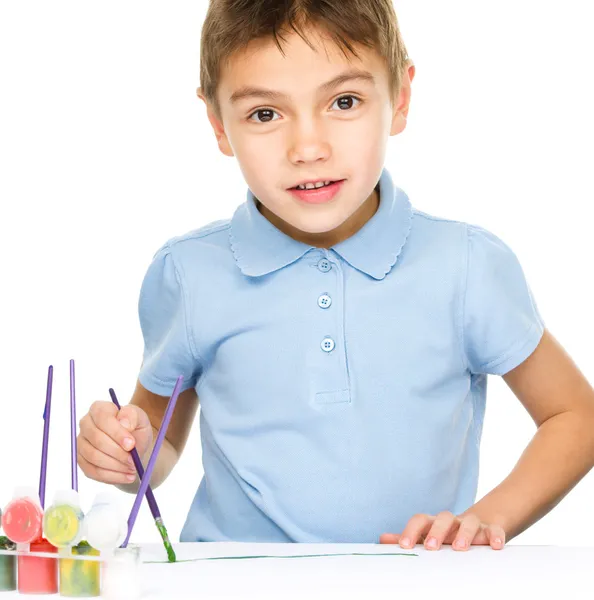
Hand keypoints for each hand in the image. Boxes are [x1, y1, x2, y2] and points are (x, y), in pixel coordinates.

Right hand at [78, 401, 153, 484]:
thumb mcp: (140, 418)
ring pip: (94, 457)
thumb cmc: (135, 428)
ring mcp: (81, 443)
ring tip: (132, 468)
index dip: (117, 433)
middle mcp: (85, 424)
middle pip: (97, 440)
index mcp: (99, 409)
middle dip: (117, 452)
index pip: (103, 418)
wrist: (133, 445)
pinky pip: (92, 471)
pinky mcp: (82, 460)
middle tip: (133, 461)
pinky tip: (126, 476)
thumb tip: (123, 423)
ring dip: (115, 466)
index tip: (131, 444)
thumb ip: (132, 415)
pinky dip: (111, 476)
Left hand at [379, 511, 505, 550]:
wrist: (479, 526)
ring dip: (464, 533)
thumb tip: (383, 539)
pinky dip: (495, 536)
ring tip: (460, 547)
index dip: (411, 530)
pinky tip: (496, 546)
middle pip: (443, 518)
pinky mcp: (491, 530)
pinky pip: (494, 530)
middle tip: (432, 547)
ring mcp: (472, 524)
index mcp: (434, 523)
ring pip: (468, 522)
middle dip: (437, 532)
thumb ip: (409, 538)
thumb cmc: (448, 535)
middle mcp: (452, 521)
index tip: (404, 545)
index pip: (420, 520)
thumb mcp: (429, 537)